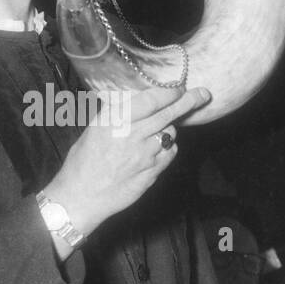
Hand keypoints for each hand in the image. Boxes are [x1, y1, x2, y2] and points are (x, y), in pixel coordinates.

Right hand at [43, 85, 210, 236]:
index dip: (169, 92)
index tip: (179, 87)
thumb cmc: (83, 161)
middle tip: (203, 94)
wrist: (81, 196)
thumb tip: (141, 98)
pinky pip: (169, 154)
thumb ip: (119, 113)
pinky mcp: (152, 172)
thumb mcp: (96, 128)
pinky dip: (167, 149)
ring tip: (158, 131)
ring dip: (169, 128)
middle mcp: (132, 135)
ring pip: (170, 134)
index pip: (151, 100)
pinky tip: (155, 150)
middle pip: (169, 114)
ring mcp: (145, 155)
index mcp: (115, 120)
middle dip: (189, 101)